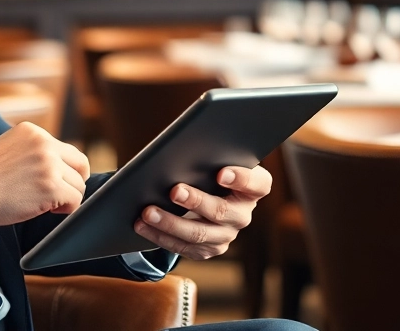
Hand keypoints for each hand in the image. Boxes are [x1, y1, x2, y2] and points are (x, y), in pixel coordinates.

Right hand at [0, 122, 90, 226]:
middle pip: (80, 164)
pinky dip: (65, 209)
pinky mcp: (51, 186)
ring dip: (65, 197)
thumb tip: (59, 167)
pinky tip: (46, 210)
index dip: (63, 170)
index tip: (52, 181)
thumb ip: (34, 152)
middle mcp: (44, 143)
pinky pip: (75, 200)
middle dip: (73, 181)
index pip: (66, 150)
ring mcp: (48, 164)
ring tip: (43, 203)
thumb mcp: (9, 149)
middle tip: (59, 194)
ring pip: (78, 185)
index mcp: (33, 131)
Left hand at [132, 165, 272, 259]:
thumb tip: (178, 151)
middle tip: (174, 190)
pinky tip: (142, 225)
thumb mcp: (215, 160)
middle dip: (195, 201)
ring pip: (199, 234)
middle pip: (221, 211)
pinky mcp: (209, 249)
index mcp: (253, 187)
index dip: (241, 179)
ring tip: (148, 211)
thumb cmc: (209, 169)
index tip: (221, 173)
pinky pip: (183, 247)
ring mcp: (226, 234)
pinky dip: (160, 236)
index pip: (257, 184)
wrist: (208, 194)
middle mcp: (243, 214)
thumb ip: (207, 156)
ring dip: (170, 223)